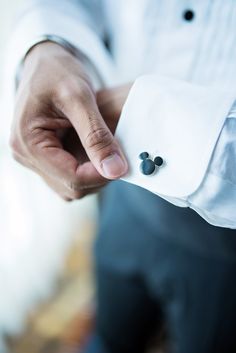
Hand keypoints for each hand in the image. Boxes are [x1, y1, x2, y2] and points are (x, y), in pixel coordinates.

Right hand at [10, 42, 128, 200]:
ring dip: (93, 176)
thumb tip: (115, 170)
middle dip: (98, 176)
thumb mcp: (79, 97)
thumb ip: (97, 136)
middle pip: (70, 187)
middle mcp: (25, 155)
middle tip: (117, 156)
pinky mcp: (42, 157)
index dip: (101, 174)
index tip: (122, 163)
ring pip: (70, 186)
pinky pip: (67, 176)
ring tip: (107, 152)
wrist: (44, 63)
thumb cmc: (57, 71)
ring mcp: (33, 158)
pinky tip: (96, 153)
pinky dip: (86, 171)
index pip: (71, 177)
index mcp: (28, 141)